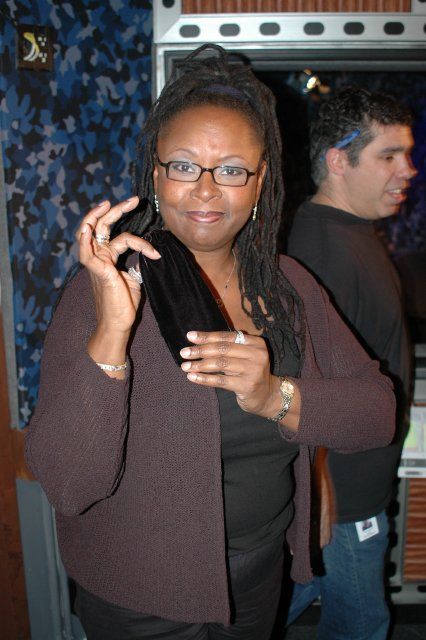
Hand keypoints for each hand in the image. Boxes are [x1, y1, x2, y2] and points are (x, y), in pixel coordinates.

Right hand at [76, 196, 160, 334]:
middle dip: (117, 210)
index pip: (119, 236)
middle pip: (103, 226)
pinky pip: (86, 252)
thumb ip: (136, 265)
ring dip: (103, 216)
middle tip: (134, 200)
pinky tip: (89, 229)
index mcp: (108, 258)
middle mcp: (100, 257)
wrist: (118, 324)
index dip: (140, 239)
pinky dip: (85, 239)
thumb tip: (146, 257)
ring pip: (94, 232)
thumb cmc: (124, 305)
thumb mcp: (135, 279)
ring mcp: (97, 263)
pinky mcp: (97, 271)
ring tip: (116, 203)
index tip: (156, 251)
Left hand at [179, 330, 282, 418]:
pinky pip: (221, 381)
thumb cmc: (249, 373)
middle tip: (184, 353)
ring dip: (200, 365)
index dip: (207, 336)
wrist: (267, 396)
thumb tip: (197, 341)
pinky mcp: (247, 386)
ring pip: (221, 364)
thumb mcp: (244, 356)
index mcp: (256, 343)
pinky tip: (192, 377)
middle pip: (223, 349)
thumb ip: (227, 347)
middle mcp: (257, 354)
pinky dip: (204, 378)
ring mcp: (253, 371)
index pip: (227, 337)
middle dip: (201, 350)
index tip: (190, 336)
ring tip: (185, 366)